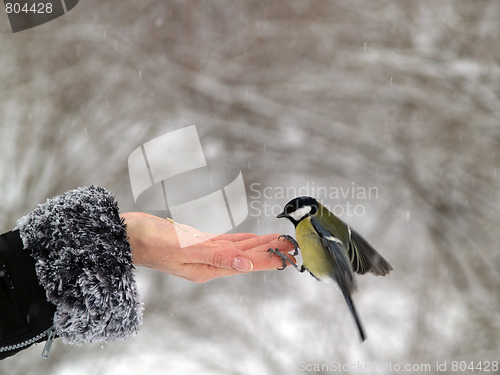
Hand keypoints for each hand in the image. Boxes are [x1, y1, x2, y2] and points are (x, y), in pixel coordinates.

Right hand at [120, 212, 295, 282]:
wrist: (127, 235)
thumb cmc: (151, 242)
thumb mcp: (184, 249)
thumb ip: (216, 256)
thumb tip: (245, 265)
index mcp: (208, 268)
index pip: (246, 263)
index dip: (269, 258)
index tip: (289, 254)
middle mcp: (208, 263)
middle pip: (246, 256)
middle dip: (269, 250)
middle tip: (291, 244)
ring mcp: (202, 252)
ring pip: (237, 248)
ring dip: (257, 243)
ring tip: (276, 240)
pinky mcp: (196, 242)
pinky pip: (224, 242)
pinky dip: (239, 239)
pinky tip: (247, 238)